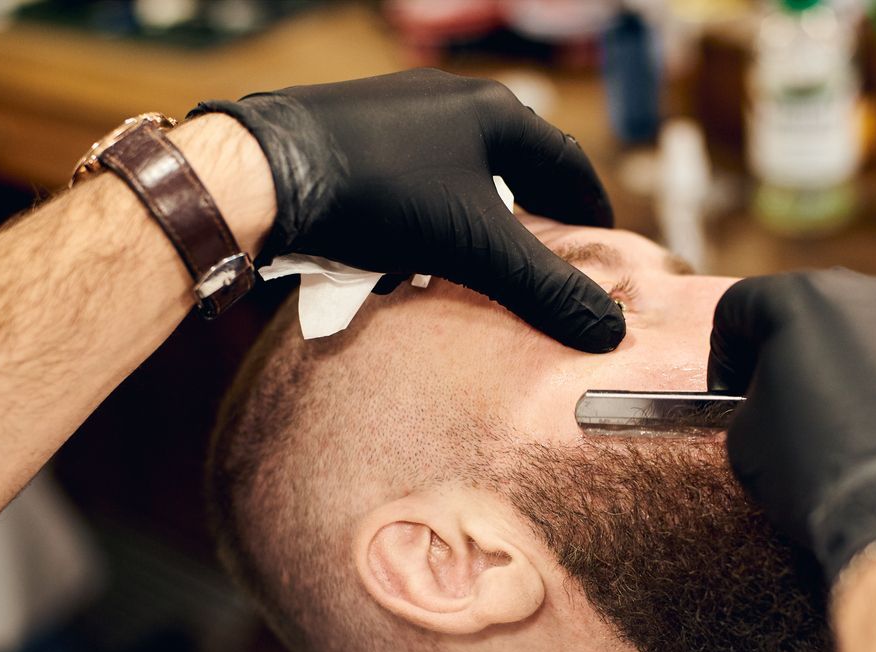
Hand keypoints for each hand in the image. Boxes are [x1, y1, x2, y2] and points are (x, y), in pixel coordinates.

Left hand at [191, 69, 623, 352]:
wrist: (266, 171)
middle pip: (516, 160)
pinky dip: (431, 210)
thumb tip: (609, 328)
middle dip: (537, 208)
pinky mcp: (355, 129)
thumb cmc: (380, 196)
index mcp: (495, 115)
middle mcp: (452, 99)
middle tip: (551, 248)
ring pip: (463, 165)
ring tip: (486, 253)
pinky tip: (414, 246)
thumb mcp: (477, 249)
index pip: (567, 162)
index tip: (603, 237)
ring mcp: (399, 110)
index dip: (591, 205)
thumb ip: (546, 289)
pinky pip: (414, 173)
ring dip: (482, 209)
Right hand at [708, 271, 875, 579]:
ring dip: (873, 374)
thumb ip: (755, 401)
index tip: (735, 396)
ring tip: (870, 436)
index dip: (726, 355)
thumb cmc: (818, 477)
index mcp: (802, 300)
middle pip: (824, 314)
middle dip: (805, 356)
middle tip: (801, 413)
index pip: (742, 308)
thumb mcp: (747, 443)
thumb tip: (778, 402)